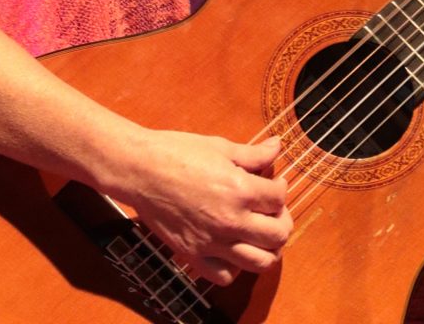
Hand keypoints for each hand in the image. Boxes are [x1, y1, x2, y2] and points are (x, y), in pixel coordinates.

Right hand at [119, 132, 292, 285]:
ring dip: (267, 249)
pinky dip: (235, 267)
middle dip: (282, 221)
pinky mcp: (193, 255)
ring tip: (261, 233)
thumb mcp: (221, 147)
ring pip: (259, 262)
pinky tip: (233, 248)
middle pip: (277, 235)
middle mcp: (230, 221)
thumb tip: (277, 147)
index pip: (279, 199)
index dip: (281, 188)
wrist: (140, 170)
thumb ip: (254, 154)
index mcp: (240, 190)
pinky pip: (225, 276)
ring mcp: (212, 242)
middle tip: (274, 210)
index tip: (275, 183)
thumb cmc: (178, 153)